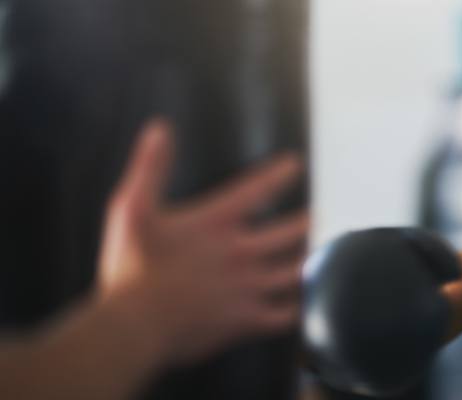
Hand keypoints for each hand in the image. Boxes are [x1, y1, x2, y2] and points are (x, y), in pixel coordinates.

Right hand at [96, 119, 308, 365]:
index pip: (258, 189)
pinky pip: (288, 314)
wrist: (133, 328)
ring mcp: (248, 288)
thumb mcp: (131, 209)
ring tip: (319, 253)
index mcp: (216, 224)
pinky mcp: (247, 320)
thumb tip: (160, 128)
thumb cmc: (130, 268)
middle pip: (291, 232)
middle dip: (306, 221)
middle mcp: (241, 252)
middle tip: (315, 215)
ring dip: (311, 259)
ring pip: (296, 270)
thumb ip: (149, 167)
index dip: (281, 173)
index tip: (296, 164)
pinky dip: (302, 306)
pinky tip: (308, 301)